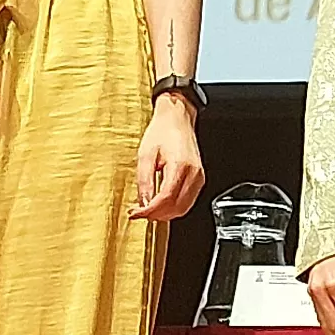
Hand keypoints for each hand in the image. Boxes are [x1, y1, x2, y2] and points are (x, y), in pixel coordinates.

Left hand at [132, 93, 205, 224]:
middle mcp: (194, 174)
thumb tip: (143, 203)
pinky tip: (161, 205)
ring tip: (148, 210)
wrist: (177, 119)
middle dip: (156, 215)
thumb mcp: (145, 154)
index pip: (165, 199)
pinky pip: (187, 202)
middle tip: (139, 213)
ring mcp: (199, 177)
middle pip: (177, 208)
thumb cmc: (162, 132)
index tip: (136, 213)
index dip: (149, 211)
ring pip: (184, 208)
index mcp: (180, 166)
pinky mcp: (199, 179)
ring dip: (165, 214)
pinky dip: (174, 208)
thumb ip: (144, 181)